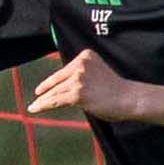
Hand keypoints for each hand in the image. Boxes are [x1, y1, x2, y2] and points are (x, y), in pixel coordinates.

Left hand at [28, 51, 146, 122]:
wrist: (130, 98)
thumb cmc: (116, 89)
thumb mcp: (97, 73)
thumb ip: (81, 74)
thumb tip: (60, 86)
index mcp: (85, 56)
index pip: (64, 71)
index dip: (51, 81)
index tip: (41, 88)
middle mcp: (80, 64)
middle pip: (57, 80)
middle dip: (45, 90)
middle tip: (36, 97)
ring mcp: (78, 79)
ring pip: (55, 92)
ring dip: (43, 100)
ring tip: (33, 106)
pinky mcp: (77, 93)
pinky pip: (55, 100)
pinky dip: (43, 105)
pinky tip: (36, 108)